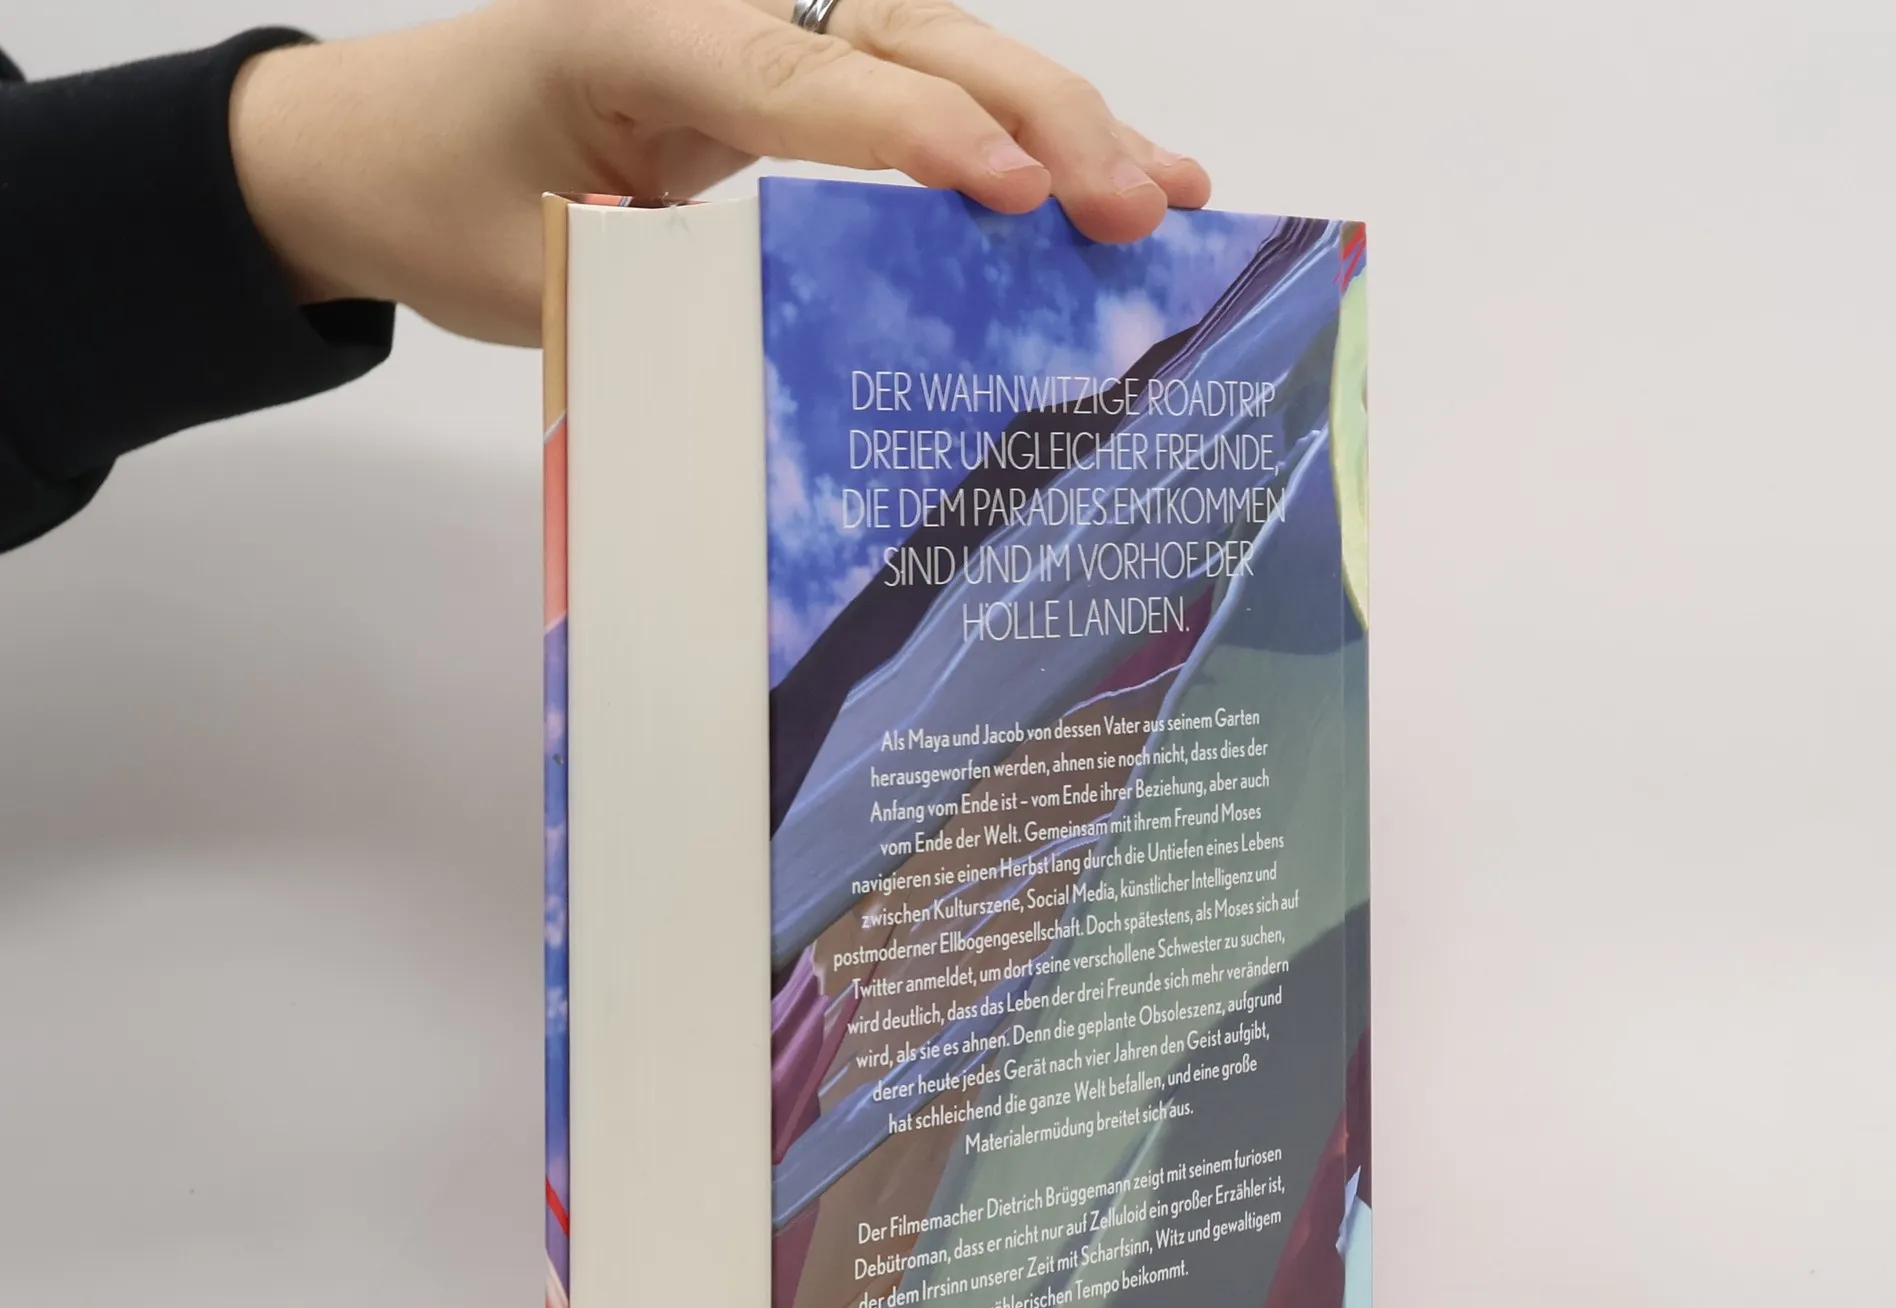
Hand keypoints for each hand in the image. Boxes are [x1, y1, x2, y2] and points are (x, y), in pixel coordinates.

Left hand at [229, 0, 1211, 345]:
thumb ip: (659, 282)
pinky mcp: (789, 71)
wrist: (380, 142)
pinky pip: (916, 86)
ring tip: (1166, 194)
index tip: (1016, 195)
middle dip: (1035, 121)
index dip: (916, 135)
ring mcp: (764, 26)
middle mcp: (718, 6)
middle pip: (910, 38)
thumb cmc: (438, 200)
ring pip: (939, 49)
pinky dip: (1009, 131)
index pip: (797, 78)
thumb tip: (810, 337)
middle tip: (1135, 208)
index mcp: (633, 26)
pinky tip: (1102, 170)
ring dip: (1059, 120)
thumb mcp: (529, 266)